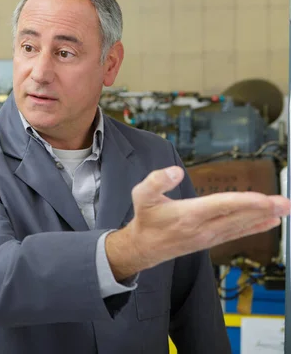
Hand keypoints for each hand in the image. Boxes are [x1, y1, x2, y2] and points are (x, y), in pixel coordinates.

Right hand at [106, 166, 290, 279]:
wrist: (144, 247)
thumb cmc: (145, 219)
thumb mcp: (141, 195)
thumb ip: (157, 181)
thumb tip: (175, 171)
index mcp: (187, 215)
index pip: (222, 206)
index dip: (245, 202)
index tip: (265, 199)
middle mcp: (202, 228)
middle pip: (238, 217)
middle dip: (264, 209)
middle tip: (286, 202)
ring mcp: (209, 236)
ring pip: (241, 225)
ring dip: (265, 217)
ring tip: (284, 208)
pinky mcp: (212, 240)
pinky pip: (238, 233)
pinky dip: (256, 227)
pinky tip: (270, 222)